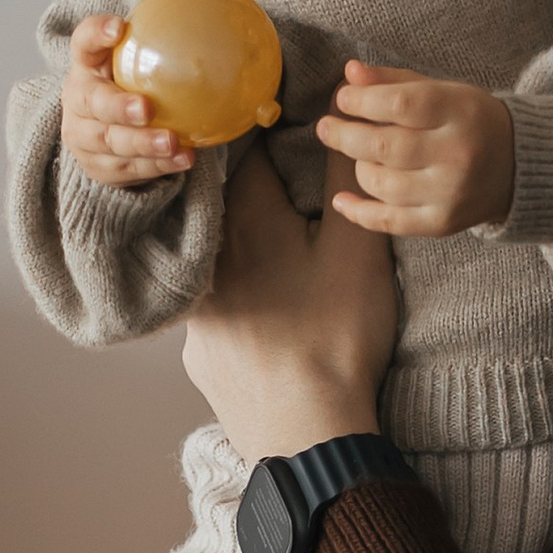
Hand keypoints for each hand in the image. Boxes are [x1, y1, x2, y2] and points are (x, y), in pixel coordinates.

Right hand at [61, 12, 193, 189]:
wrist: (104, 138)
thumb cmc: (131, 89)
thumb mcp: (140, 65)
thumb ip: (168, 47)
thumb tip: (235, 27)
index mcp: (87, 65)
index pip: (84, 42)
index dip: (97, 34)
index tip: (119, 28)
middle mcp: (78, 100)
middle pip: (93, 103)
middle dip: (117, 107)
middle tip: (146, 108)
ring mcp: (83, 136)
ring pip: (111, 141)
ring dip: (143, 143)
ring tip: (172, 142)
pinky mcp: (98, 167)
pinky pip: (129, 168)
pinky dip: (157, 165)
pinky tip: (183, 159)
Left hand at [182, 145, 398, 460]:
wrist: (308, 437)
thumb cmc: (339, 336)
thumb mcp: (356, 249)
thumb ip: (344, 177)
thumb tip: (334, 115)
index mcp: (246, 221)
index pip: (247, 154)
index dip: (269, 136)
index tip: (285, 129)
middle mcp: (208, 257)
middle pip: (225, 204)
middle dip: (251, 189)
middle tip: (287, 189)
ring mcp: (196, 308)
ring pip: (214, 256)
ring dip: (237, 244)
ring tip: (276, 253)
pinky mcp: (197, 350)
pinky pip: (210, 306)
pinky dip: (232, 296)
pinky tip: (262, 310)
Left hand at [317, 62, 516, 236]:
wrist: (520, 165)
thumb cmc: (470, 120)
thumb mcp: (442, 91)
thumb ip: (395, 81)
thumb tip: (350, 72)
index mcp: (459, 111)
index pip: (401, 104)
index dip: (362, 101)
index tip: (344, 99)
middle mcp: (458, 154)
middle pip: (385, 146)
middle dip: (346, 136)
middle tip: (326, 128)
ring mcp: (451, 192)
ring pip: (382, 183)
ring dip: (358, 168)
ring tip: (358, 155)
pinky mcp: (443, 222)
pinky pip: (390, 222)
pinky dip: (359, 212)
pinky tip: (341, 200)